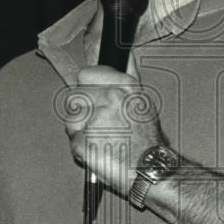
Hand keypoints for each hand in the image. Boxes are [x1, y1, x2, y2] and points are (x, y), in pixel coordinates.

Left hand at [63, 65, 162, 196]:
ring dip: (80, 131)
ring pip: (71, 119)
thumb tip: (126, 52)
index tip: (93, 99)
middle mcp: (109, 98)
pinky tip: (99, 152)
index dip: (86, 88)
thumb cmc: (147, 140)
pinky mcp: (84, 142)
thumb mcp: (142, 101)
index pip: (86, 74)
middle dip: (82, 112)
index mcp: (124, 86)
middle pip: (74, 97)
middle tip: (100, 126)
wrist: (152, 170)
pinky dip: (82, 150)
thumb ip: (129, 75)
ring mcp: (95, 120)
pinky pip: (73, 142)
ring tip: (101, 140)